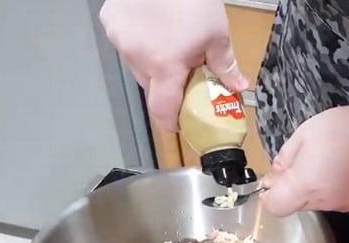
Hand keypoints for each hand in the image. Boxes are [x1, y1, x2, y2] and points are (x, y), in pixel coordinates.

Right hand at [100, 0, 248, 130]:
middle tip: (183, 71)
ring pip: (137, 64)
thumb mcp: (217, 34)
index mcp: (165, 67)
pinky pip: (125, 42)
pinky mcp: (109, 22)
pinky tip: (151, 25)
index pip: (162, 110)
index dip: (170, 122)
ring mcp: (119, 40)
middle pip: (150, 86)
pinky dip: (138, 41)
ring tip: (168, 42)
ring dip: (152, 62)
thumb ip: (225, 66)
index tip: (179, 124)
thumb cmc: (194, 0)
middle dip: (166, 85)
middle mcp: (137, 58)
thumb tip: (239, 88)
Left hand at [260, 104, 348, 216]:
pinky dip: (329, 189)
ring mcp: (342, 205)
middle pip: (294, 205)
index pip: (275, 207)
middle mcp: (323, 201)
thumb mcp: (304, 133)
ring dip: (311, 189)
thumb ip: (284, 158)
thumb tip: (273, 177)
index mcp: (306, 184)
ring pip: (314, 204)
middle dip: (291, 188)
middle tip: (301, 161)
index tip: (274, 178)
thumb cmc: (343, 126)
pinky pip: (332, 201)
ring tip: (325, 161)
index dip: (269, 194)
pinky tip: (341, 168)